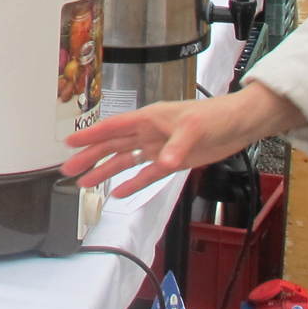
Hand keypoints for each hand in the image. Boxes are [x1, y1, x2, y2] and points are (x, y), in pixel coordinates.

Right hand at [62, 83, 305, 197]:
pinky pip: (147, 174)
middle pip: (112, 146)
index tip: (69, 142)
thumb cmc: (215, 116)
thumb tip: (163, 163)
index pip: (112, 127)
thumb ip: (176, 147)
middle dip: (90, 157)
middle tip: (69, 169)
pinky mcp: (172, 161)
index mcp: (148, 119)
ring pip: (125, 160)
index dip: (90, 135)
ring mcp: (159, 147)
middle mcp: (149, 133)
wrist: (238, 125)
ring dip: (106, 171)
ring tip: (86, 183)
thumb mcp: (194, 128)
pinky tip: (120, 192)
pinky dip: (133, 183)